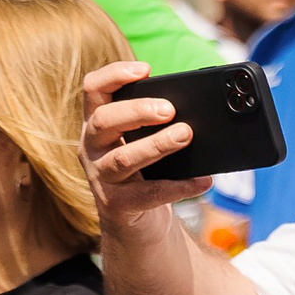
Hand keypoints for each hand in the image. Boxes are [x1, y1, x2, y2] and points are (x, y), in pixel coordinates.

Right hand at [80, 60, 212, 231]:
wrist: (136, 225)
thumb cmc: (146, 172)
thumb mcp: (145, 141)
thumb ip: (160, 123)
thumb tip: (201, 107)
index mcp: (97, 124)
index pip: (93, 90)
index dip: (114, 75)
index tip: (145, 69)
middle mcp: (91, 148)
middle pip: (104, 120)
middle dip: (138, 110)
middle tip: (170, 109)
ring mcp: (100, 178)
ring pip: (123, 158)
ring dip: (157, 144)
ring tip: (186, 135)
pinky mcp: (116, 205)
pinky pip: (147, 194)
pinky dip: (179, 187)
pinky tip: (203, 181)